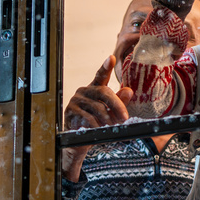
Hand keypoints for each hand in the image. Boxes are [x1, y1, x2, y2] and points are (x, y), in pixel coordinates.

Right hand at [62, 56, 133, 180]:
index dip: (106, 66)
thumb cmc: (96, 124)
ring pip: (97, 107)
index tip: (111, 57)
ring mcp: (76, 100)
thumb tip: (129, 90)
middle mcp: (84, 91)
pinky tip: (99, 129)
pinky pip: (88, 118)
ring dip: (108, 119)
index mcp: (95, 89)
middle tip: (124, 118)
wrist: (78, 141)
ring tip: (112, 126)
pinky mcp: (70, 111)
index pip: (101, 75)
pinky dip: (97, 125)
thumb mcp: (110, 113)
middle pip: (104, 92)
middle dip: (117, 106)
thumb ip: (120, 102)